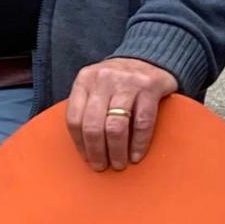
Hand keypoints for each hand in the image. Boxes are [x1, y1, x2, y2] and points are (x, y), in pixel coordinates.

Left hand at [64, 56, 177, 171]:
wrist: (148, 57)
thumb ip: (86, 106)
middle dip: (97, 152)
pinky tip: (136, 156)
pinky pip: (142, 122)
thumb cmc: (117, 81)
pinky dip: (139, 143)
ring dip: (117, 151)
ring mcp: (128, 82)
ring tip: (119, 164)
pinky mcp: (150, 87)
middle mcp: (104, 79)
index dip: (79, 144)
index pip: (74, 118)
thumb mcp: (95, 86)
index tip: (87, 159)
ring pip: (116, 126)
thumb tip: (83, 147)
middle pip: (93, 125)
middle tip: (102, 166)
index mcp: (85, 80)